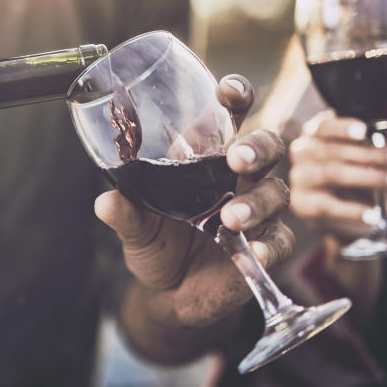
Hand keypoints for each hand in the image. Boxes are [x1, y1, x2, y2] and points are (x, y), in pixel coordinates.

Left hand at [95, 74, 293, 327]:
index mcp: (208, 157)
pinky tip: (253, 252)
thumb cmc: (158, 244)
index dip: (236, 96)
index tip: (229, 91)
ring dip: (257, 202)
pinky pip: (281, 239)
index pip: (230, 115)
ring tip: (230, 218)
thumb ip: (125, 213)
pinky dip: (269, 245)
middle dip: (257, 148)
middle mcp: (238, 176)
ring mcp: (258, 209)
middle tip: (237, 159)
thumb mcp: (136, 227)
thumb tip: (105, 202)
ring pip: (276, 191)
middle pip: (266, 146)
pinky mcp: (268, 244)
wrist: (172, 294)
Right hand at [289, 109, 386, 240]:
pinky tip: (373, 214)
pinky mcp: (303, 205)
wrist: (343, 215)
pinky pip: (328, 206)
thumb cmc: (355, 176)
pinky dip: (353, 210)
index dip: (342, 127)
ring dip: (367, 177)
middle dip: (370, 154)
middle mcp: (302, 152)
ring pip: (331, 173)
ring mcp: (300, 178)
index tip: (364, 130)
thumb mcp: (373, 155)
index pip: (323, 125)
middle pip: (332, 150)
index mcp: (315, 134)